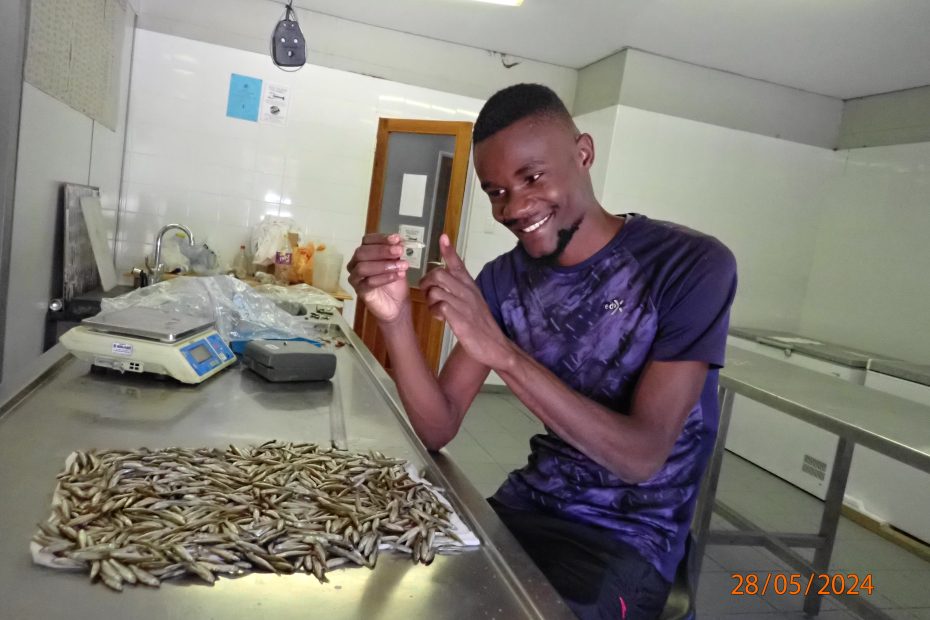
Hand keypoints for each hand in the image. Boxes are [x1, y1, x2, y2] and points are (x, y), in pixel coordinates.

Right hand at [346, 233, 410, 323]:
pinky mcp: (360, 291)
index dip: (381, 238)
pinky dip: (384, 278)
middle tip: (399, 251)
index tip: (396, 238)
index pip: (367, 240)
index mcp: (364, 253)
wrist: (397, 305)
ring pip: (363, 267)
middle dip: (382, 250)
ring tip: (402, 266)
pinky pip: (368, 283)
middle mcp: (355, 263)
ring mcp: (356, 278)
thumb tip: (398, 240)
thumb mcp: (398, 263)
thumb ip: (396, 252)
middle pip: (362, 252)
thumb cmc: (395, 283)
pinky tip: (397, 276)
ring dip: (384, 265)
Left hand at [420, 234, 514, 369]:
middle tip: (427, 292)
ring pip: (436, 289)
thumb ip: (462, 289)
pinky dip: (434, 312)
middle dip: (426, 282)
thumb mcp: (473, 301)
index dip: (448, 250)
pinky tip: (439, 318)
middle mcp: (467, 292)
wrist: (495, 346)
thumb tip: (448, 278)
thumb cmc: (481, 324)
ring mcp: (463, 305)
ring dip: (429, 299)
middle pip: (439, 274)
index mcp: (470, 286)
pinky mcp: (460, 319)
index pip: (458, 264)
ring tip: (434, 308)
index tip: (443, 237)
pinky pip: (439, 307)